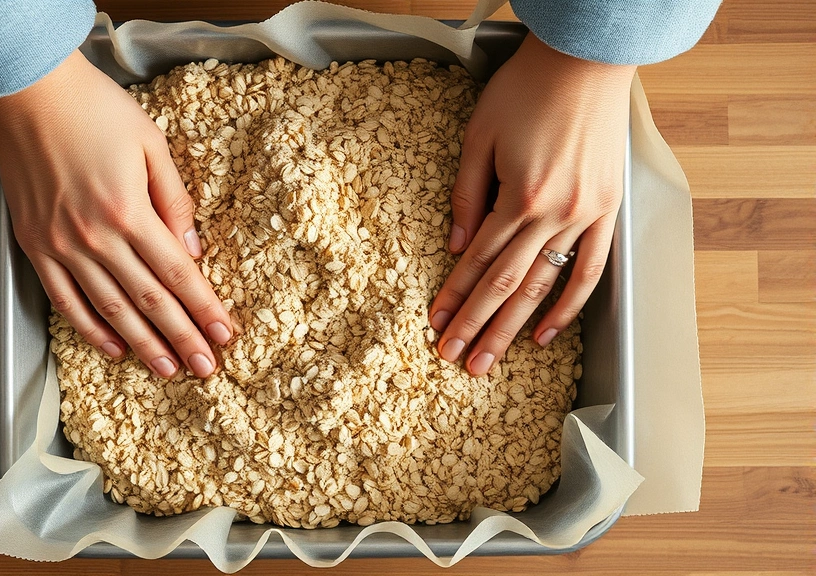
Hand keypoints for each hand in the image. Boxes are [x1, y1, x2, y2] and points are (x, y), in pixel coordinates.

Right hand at [0, 50, 232, 378]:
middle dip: (182, 338)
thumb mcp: (151, 144)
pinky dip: (90, 329)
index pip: (177, 274)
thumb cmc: (95, 109)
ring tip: (168, 371)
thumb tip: (193, 252)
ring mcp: (61, 246)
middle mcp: (95, 236)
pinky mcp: (34, 246)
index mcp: (129, 210)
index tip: (225, 337)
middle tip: (205, 369)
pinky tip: (113, 349)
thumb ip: (175, 200)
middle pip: (149, 301)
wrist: (26, 92)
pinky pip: (64, 299)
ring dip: (142, 344)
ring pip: (110, 309)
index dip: (204, 309)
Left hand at [429, 33, 634, 374]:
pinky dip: (569, 305)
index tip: (436, 325)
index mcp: (519, 196)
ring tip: (491, 360)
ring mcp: (585, 215)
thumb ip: (466, 196)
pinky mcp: (607, 211)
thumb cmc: (527, 91)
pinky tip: (547, 333)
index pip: (478, 260)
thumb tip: (454, 248)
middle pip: (508, 284)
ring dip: (514, 327)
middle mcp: (555, 214)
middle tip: (457, 361)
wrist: (586, 62)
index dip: (454, 296)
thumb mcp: (480, 136)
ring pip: (545, 285)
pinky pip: (589, 270)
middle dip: (478, 326)